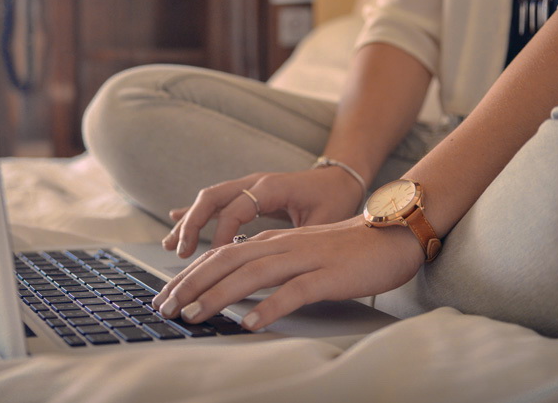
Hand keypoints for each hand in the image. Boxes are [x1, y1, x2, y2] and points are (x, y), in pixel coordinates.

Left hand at [153, 217, 424, 330]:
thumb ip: (271, 264)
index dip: (190, 275)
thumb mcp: (301, 253)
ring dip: (218, 296)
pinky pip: (294, 291)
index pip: (221, 255)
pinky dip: (269, 307)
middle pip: (226, 262)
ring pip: (252, 274)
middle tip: (165, 308)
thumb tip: (238, 287)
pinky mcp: (328, 275)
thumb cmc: (348, 250)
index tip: (166, 296)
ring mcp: (305, 259)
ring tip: (193, 316)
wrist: (392, 235)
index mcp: (274, 242)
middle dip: (190, 285)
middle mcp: (283, 246)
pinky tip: (250, 323)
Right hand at [163, 167, 363, 257]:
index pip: (237, 209)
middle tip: (180, 253)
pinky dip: (195, 213)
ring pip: (209, 199)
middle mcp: (255, 182)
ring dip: (189, 221)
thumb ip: (299, 238)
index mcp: (272, 187)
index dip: (222, 234)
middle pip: (213, 197)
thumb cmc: (335, 200)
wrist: (340, 178)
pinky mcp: (247, 193)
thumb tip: (277, 264)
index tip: (215, 258)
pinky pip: (216, 201)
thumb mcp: (324, 220)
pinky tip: (176, 222)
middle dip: (192, 224)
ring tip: (171, 246)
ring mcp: (248, 185)